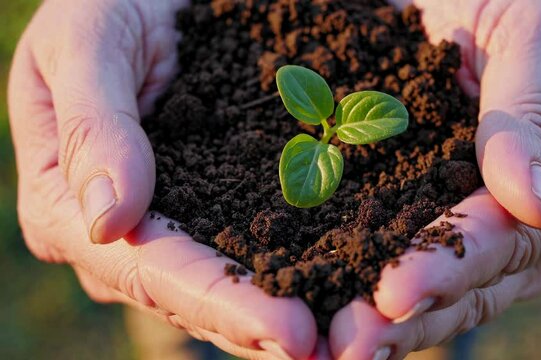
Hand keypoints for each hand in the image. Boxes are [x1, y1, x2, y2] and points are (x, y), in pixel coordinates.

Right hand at [8, 1, 316, 358]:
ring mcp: (161, 216)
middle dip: (260, 323)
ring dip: (282, 306)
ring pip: (222, 279)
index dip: (219, 303)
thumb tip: (108, 220)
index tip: (288, 329)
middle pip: (191, 292)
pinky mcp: (202, 196)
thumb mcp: (84, 41)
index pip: (149, 268)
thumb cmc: (102, 2)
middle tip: (333, 351)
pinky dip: (289, 262)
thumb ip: (93, 125)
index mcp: (64, 200)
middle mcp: (115, 228)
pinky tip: (333, 281)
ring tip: (342, 335)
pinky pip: (246, 238)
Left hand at [328, 0, 540, 357]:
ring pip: (441, 290)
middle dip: (414, 314)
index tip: (397, 290)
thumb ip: (531, 112)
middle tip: (352, 345)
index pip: (517, 237)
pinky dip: (365, 285)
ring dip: (387, 323)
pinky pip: (401, 257)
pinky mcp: (428, 216)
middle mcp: (528, 220)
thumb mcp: (531, 32)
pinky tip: (326, 313)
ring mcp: (478, 225)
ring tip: (336, 349)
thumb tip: (537, 205)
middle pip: (477, 283)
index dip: (456, 263)